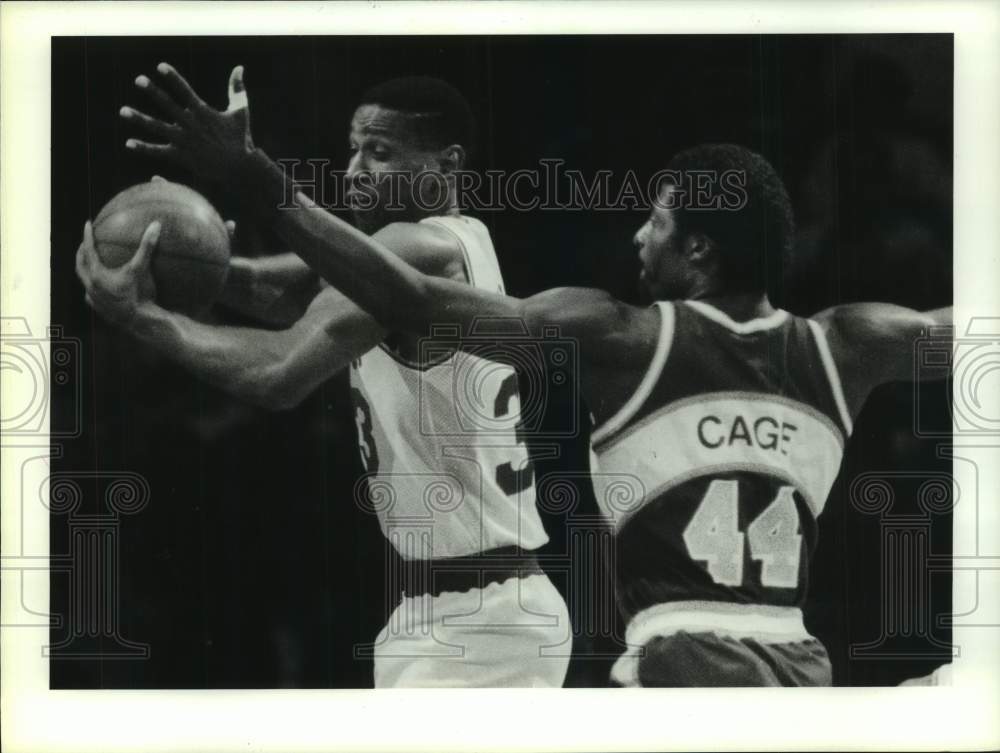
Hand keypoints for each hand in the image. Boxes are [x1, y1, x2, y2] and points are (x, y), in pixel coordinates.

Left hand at [76, 220, 160, 327]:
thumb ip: (147, 247)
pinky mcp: (98, 308)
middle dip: (81, 253)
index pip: (88, 250)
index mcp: (96, 274)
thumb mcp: (141, 268)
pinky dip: (93, 289)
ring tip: (90, 265)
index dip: (87, 236)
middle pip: (80, 265)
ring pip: (84, 282)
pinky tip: (100, 289)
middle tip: (85, 244)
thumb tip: (155, 225)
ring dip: (85, 271)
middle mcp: (90, 286)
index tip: (87, 224)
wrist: (137, 320)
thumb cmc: (138, 293)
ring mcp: (93, 298)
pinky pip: (91, 296)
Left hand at [121, 62, 252, 183]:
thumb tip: (239, 67)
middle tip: (139, 80)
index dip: (173, 78)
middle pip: (168, 105)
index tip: (160, 66)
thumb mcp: (241, 111)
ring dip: (140, 118)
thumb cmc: (241, 139)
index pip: (185, 91)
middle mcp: (191, 124)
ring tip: (123, 110)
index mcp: (203, 112)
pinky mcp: (182, 156)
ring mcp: (185, 141)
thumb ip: (237, 88)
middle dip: (153, 91)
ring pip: (158, 127)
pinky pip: (159, 151)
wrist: (240, 168)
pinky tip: (129, 143)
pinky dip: (144, 148)